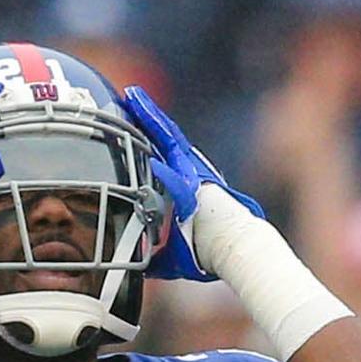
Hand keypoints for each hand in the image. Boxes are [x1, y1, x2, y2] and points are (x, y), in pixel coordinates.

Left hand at [121, 86, 257, 284]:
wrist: (232, 250)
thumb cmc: (207, 252)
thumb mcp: (172, 255)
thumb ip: (155, 255)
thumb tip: (139, 265)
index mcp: (182, 186)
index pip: (159, 157)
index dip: (143, 140)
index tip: (127, 122)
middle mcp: (187, 173)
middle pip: (161, 138)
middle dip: (144, 117)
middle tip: (128, 97)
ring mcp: (191, 171)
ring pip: (167, 136)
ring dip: (149, 115)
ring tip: (132, 96)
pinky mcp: (194, 176)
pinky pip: (172, 156)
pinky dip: (155, 139)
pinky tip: (138, 120)